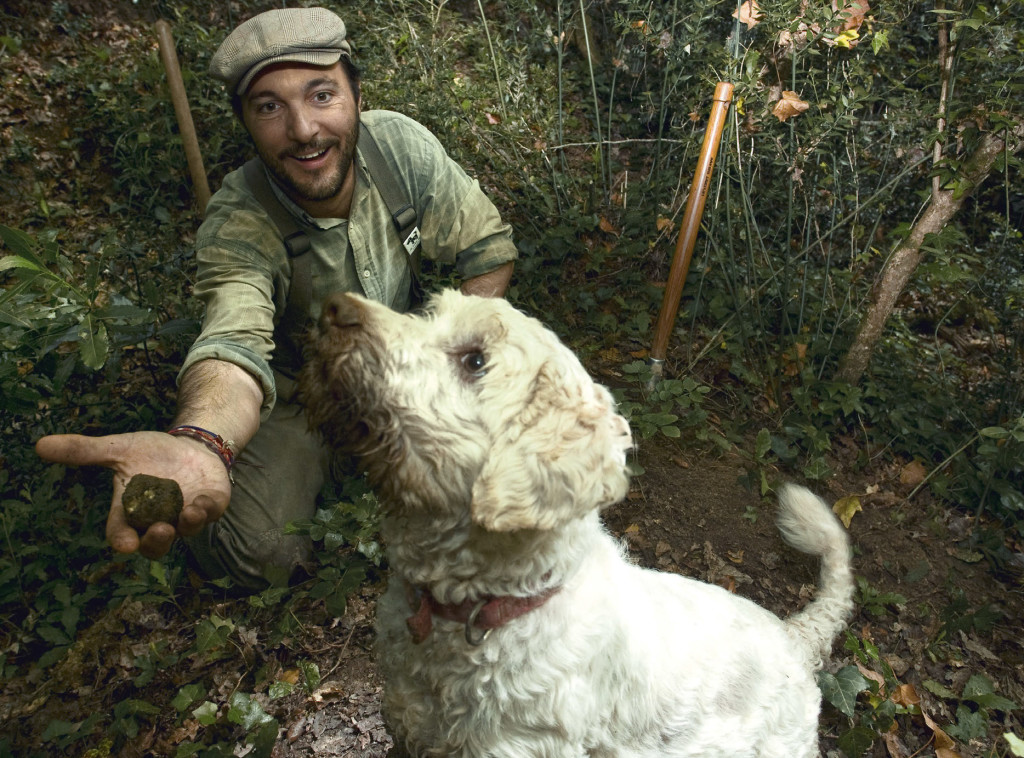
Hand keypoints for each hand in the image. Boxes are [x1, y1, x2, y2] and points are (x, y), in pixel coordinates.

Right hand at [35, 432, 232, 558]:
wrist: (190, 445)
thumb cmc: (151, 453)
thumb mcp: (118, 449)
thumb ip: (84, 451)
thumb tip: (40, 445)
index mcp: (132, 510)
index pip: (122, 532)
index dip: (122, 540)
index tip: (124, 545)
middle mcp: (159, 519)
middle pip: (155, 544)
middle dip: (156, 541)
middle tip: (159, 532)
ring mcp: (186, 514)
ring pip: (185, 532)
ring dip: (185, 527)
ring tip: (183, 518)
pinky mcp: (210, 505)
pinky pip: (210, 514)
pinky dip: (206, 511)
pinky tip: (202, 505)